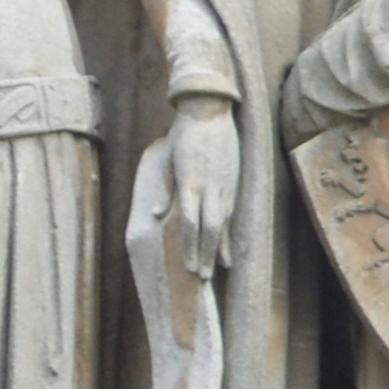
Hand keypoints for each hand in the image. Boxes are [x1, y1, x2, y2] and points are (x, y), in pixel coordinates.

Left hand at [159, 92, 245, 277]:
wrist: (210, 110)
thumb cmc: (183, 134)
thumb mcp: (166, 158)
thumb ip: (163, 188)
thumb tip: (156, 215)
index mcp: (190, 183)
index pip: (189, 223)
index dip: (188, 247)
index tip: (187, 266)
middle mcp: (210, 188)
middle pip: (208, 229)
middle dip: (204, 254)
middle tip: (200, 278)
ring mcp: (224, 186)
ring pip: (222, 224)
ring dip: (216, 248)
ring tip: (215, 269)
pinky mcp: (232, 182)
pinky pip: (230, 214)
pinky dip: (228, 234)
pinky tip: (228, 248)